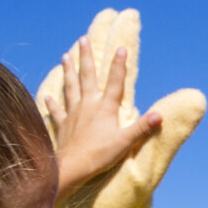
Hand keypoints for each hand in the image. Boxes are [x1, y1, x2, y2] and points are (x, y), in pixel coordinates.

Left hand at [36, 9, 206, 207]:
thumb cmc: (99, 156)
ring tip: (65, 55)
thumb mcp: (125, 142)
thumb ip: (142, 128)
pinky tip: (47, 96)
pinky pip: (56, 111)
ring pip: (70, 87)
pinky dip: (52, 104)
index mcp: (105, 108)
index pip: (115, 82)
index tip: (121, 48)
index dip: (119, 65)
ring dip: (68, 70)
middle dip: (86, 57)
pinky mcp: (62, 126)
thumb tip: (160, 115)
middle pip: (87, 76)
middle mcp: (88, 105)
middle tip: (83, 39)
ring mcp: (73, 114)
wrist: (71, 168)